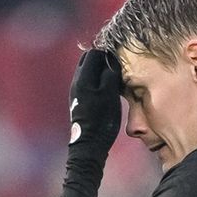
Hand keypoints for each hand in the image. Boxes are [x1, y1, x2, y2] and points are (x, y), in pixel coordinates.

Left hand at [67, 49, 121, 164]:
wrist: (89, 144)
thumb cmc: (102, 119)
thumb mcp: (110, 93)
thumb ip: (110, 73)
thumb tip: (111, 58)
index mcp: (83, 77)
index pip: (94, 52)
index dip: (108, 52)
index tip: (120, 56)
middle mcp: (76, 82)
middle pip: (88, 59)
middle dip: (102, 58)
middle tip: (118, 65)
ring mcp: (77, 91)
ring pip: (88, 71)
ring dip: (101, 70)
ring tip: (115, 76)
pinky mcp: (80, 100)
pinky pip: (89, 82)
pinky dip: (98, 79)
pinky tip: (109, 88)